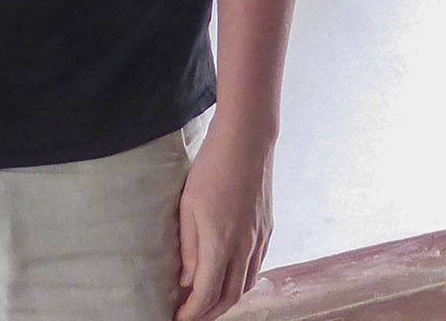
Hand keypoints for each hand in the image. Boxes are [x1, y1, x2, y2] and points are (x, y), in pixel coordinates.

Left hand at [173, 124, 273, 320]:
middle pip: (230, 296)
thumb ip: (189, 247)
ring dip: (227, 301)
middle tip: (191, 317)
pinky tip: (229, 278)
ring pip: (245, 285)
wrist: (247, 142)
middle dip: (210, 313)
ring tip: (208, 303)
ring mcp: (260, 239)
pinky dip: (241, 282)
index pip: (207, 293)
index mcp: (221, 242)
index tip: (179, 319)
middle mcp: (245, 247)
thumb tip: (187, 279)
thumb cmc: (211, 168)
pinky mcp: (267, 230)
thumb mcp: (188, 206)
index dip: (193, 312)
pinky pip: (255, 268)